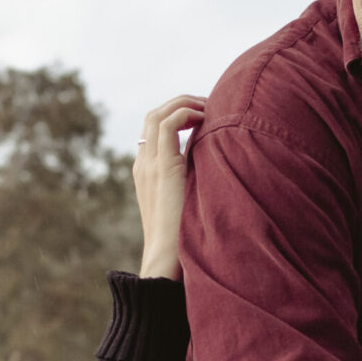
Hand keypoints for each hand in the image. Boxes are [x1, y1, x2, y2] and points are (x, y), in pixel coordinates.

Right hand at [133, 95, 204, 279]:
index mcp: (146, 170)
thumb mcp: (189, 199)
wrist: (166, 257)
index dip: (178, 114)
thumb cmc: (183, 236)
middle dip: (181, 103)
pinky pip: (167, 125)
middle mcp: (143, 163)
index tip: (205, 116)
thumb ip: (195, 178)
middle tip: (210, 105)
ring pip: (157, 114)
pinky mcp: (161, 168)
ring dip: (185, 103)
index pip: (154, 128)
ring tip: (210, 106)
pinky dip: (186, 113)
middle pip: (153, 115)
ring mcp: (149, 164)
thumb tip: (218, 160)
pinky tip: (207, 118)